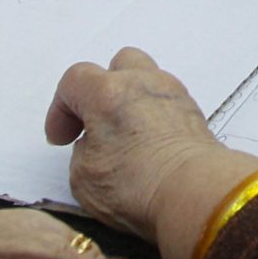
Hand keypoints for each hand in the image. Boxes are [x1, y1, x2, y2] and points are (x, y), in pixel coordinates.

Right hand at [46, 47, 257, 257]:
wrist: (195, 193)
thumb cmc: (134, 185)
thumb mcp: (82, 177)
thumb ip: (83, 150)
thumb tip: (97, 143)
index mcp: (107, 92)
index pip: (75, 79)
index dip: (61, 108)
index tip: (61, 139)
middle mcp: (142, 83)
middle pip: (118, 65)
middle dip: (102, 90)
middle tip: (96, 124)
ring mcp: (174, 95)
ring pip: (148, 79)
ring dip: (132, 101)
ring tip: (126, 136)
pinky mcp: (196, 113)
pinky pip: (168, 103)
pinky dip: (155, 117)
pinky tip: (151, 146)